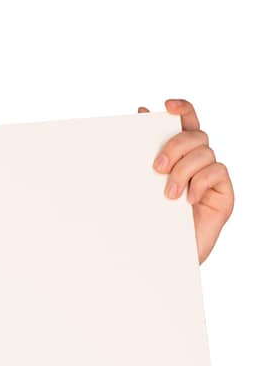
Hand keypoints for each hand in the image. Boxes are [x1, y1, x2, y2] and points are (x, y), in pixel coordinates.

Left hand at [139, 97, 233, 263]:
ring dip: (184, 170)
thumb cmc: (151, 224)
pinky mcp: (223, 194)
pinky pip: (217, 173)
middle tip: (156, 168)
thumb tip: (141, 113)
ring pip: (205, 152)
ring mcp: (211, 178)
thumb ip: (145, 155)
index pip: (186, 122)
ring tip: (168, 194)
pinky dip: (200, 182)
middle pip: (195, 135)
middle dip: (175, 146)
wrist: (163, 260)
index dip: (181, 108)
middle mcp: (198, 163)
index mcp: (179, 156)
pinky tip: (188, 201)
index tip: (166, 105)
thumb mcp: (142, 188)